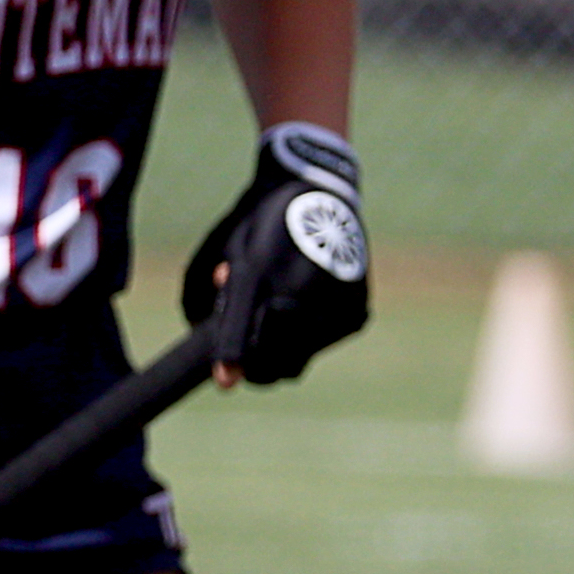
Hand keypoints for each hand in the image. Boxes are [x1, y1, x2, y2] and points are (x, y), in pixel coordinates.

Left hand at [180, 122, 366, 385]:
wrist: (320, 191)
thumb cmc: (262, 224)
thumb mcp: (229, 250)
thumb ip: (217, 296)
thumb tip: (218, 345)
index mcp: (259, 271)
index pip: (242, 326)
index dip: (232, 356)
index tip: (225, 382)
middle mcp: (300, 289)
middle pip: (273, 360)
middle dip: (255, 361)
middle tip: (247, 347)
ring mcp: (333, 303)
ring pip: (300, 358)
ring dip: (283, 350)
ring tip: (280, 316)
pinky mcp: (356, 312)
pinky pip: (323, 344)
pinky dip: (310, 336)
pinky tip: (308, 305)